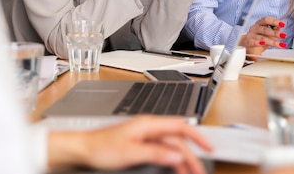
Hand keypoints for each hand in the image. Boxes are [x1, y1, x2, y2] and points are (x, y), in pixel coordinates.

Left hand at [47, 116, 212, 173]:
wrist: (84, 149)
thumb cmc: (102, 147)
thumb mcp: (131, 152)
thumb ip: (156, 152)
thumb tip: (176, 154)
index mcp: (148, 124)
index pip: (180, 126)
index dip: (197, 136)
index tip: (208, 148)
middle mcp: (148, 127)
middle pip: (177, 139)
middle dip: (191, 154)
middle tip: (199, 171)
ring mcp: (144, 135)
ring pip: (170, 146)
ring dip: (181, 159)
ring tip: (189, 173)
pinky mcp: (140, 144)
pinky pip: (161, 150)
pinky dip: (170, 159)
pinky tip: (174, 167)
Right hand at [240, 17, 286, 52]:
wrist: (248, 45)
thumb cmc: (260, 37)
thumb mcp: (269, 33)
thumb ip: (275, 29)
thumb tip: (281, 26)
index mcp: (260, 23)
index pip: (266, 20)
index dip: (274, 21)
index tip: (282, 24)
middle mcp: (255, 28)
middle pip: (265, 29)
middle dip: (275, 33)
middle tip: (284, 36)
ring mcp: (251, 35)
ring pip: (261, 38)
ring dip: (272, 42)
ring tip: (280, 45)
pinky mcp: (247, 42)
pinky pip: (251, 42)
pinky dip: (257, 43)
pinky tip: (263, 44)